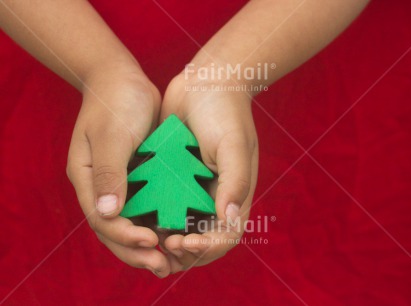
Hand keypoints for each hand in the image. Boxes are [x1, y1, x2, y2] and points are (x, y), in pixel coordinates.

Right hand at [66, 66, 170, 276]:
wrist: (121, 78)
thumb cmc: (114, 102)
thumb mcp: (111, 135)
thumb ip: (109, 172)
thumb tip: (110, 213)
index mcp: (88, 180)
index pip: (102, 220)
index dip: (125, 236)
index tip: (151, 241)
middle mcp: (102, 187)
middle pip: (115, 230)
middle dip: (137, 251)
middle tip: (163, 266)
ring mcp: (119, 183)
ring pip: (132, 222)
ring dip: (149, 243)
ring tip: (172, 259)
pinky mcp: (137, 176)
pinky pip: (146, 206)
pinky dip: (158, 221)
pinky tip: (178, 232)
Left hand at [159, 73, 258, 272]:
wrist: (206, 81)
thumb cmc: (226, 112)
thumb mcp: (234, 145)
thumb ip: (235, 181)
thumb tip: (228, 218)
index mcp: (233, 195)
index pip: (224, 237)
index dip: (205, 248)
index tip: (182, 241)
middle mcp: (213, 197)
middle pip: (199, 240)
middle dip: (181, 251)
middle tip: (160, 246)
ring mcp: (191, 188)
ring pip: (178, 227)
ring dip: (163, 240)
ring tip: (144, 239)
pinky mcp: (172, 176)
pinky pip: (161, 204)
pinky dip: (150, 216)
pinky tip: (134, 216)